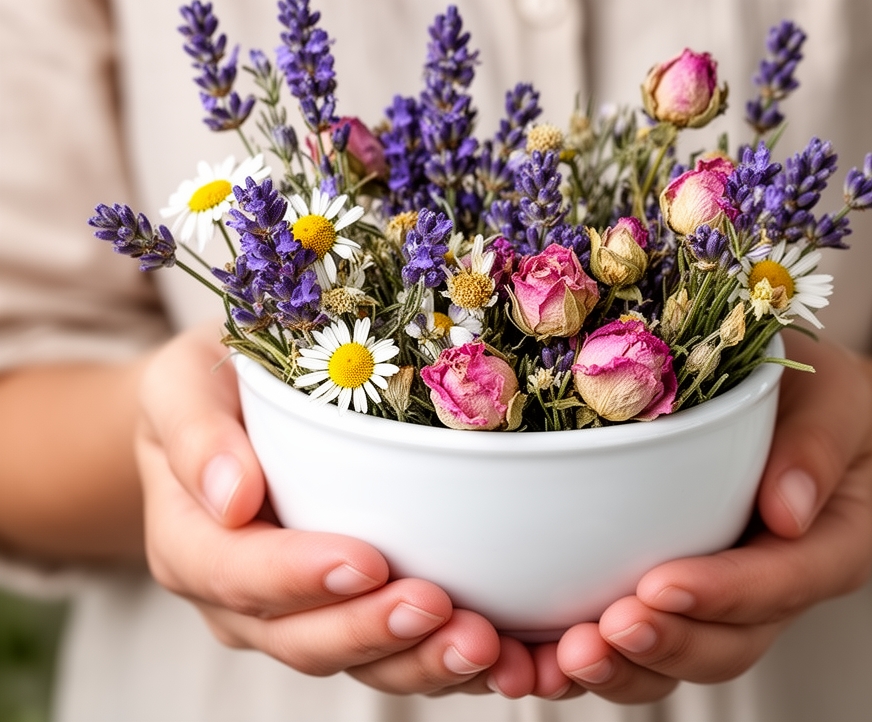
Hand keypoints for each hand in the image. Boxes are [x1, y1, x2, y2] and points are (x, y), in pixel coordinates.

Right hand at [135, 322, 534, 696]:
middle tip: (440, 607)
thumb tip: (232, 495)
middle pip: (304, 638)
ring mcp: (304, 615)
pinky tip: (511, 654)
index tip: (365, 560)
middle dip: (375, 630)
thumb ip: (196, 433)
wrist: (231, 413)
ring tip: (486, 643)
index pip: (239, 574)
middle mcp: (245, 599)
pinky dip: (451, 661)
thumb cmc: (212, 390)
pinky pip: (402, 654)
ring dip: (423, 660)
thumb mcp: (182, 385)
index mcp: (195, 544)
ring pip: (361, 663)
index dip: (300, 577)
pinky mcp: (357, 614)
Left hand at [545, 331, 871, 701]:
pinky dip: (582, 658)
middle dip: (665, 644)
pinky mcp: (661, 601)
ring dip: (620, 668)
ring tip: (568, 656)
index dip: (724, 594)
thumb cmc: (806, 398)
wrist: (778, 406)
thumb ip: (818, 445)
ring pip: (673, 663)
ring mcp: (713, 605)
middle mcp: (769, 592)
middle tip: (607, 630)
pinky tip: (539, 657)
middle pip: (727, 644)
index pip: (786, 583)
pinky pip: (627, 647)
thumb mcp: (833, 398)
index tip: (661, 584)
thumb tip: (788, 511)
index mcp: (824, 547)